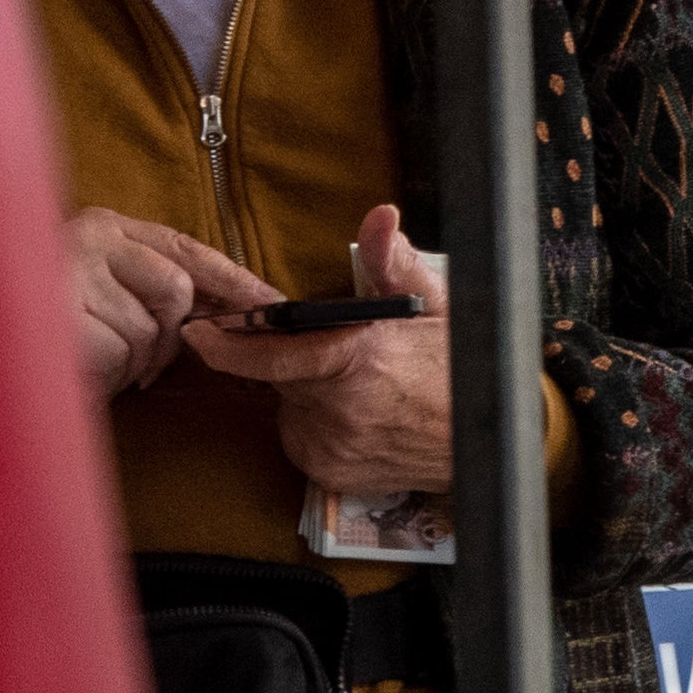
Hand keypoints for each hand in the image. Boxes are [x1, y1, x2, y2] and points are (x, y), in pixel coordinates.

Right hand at [60, 208, 275, 397]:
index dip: (233, 278)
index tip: (273, 304)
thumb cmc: (52, 333)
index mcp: (105, 226)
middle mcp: (91, 234)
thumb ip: (156, 292)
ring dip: (133, 361)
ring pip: (150, 327)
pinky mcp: (64, 304)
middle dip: (170, 338)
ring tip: (96, 361)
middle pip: (176, 289)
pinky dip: (109, 372)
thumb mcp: (110, 299)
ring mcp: (76, 266)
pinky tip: (80, 365)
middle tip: (143, 365)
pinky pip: (121, 351)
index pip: (186, 247)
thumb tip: (226, 315)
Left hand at [180, 203, 453, 498]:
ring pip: (290, 408)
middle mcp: (340, 410)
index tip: (200, 331)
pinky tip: (357, 414)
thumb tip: (380, 216)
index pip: (272, 354)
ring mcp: (335, 448)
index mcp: (358, 360)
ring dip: (307, 392)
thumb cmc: (464, 368)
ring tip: (358, 386)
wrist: (491, 443)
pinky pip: (304, 439)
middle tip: (335, 351)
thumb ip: (394, 262)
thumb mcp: (436, 305)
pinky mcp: (333, 475)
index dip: (228, 344)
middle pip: (279, 376)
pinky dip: (317, 424)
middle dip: (292, 357)